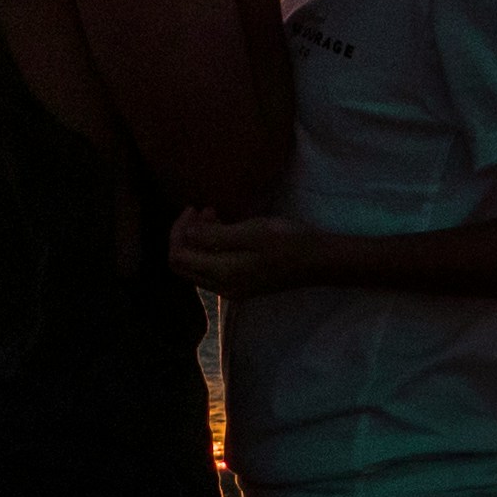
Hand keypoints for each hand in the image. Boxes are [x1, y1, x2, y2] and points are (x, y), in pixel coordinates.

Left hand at [167, 206, 339, 297]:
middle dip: (185, 235)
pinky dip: (211, 247)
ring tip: (214, 214)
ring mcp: (232, 288)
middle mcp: (222, 287)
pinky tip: (225, 229)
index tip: (195, 208)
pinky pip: (212, 268)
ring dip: (198, 240)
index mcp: (221, 274)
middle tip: (202, 210)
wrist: (318, 260)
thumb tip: (185, 234)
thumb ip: (213, 236)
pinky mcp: (242, 284)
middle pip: (183, 264)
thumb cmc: (287, 241)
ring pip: (196, 266)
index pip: (177, 257)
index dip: (178, 231)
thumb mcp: (249, 232)